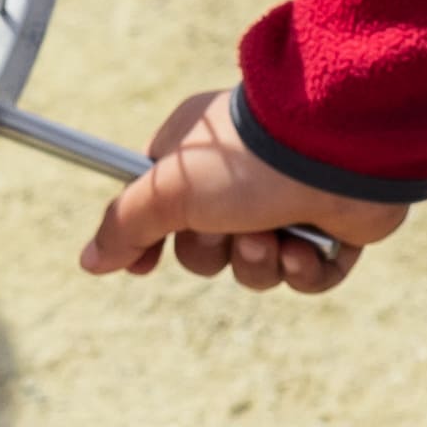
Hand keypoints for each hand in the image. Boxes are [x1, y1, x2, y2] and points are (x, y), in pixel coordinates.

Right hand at [76, 85, 407, 293]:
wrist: (335, 151)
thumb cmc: (244, 160)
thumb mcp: (166, 191)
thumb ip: (124, 225)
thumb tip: (90, 260)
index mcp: (199, 159)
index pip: (161, 210)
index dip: (152, 242)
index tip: (144, 266)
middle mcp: (242, 179)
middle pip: (205, 251)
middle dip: (215, 251)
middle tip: (230, 225)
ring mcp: (289, 203)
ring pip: (255, 268)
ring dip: (259, 262)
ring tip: (275, 235)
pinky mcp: (333, 228)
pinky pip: (308, 276)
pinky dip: (304, 270)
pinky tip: (308, 247)